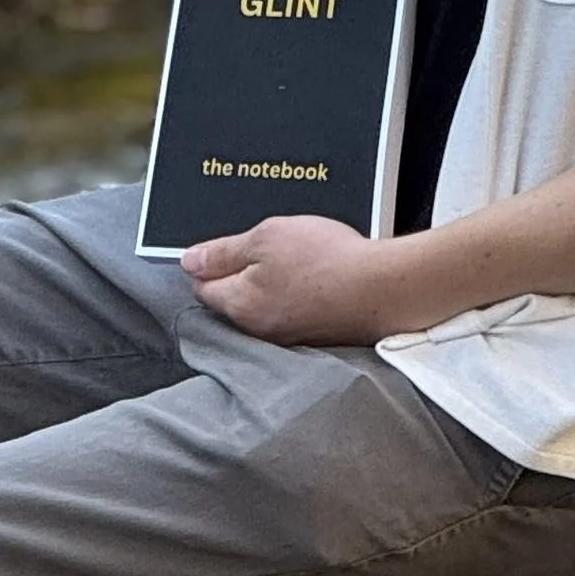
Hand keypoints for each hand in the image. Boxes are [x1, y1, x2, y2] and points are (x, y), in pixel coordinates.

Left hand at [181, 214, 412, 345]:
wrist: (384, 288)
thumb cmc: (327, 261)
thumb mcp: (265, 237)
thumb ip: (223, 251)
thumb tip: (190, 260)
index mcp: (239, 305)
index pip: (203, 286)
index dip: (210, 261)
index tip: (225, 247)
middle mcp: (259, 330)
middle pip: (233, 299)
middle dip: (242, 274)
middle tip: (268, 248)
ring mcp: (288, 337)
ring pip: (264, 306)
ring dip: (272, 285)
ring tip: (297, 261)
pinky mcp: (315, 336)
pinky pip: (293, 313)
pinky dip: (298, 296)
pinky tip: (316, 279)